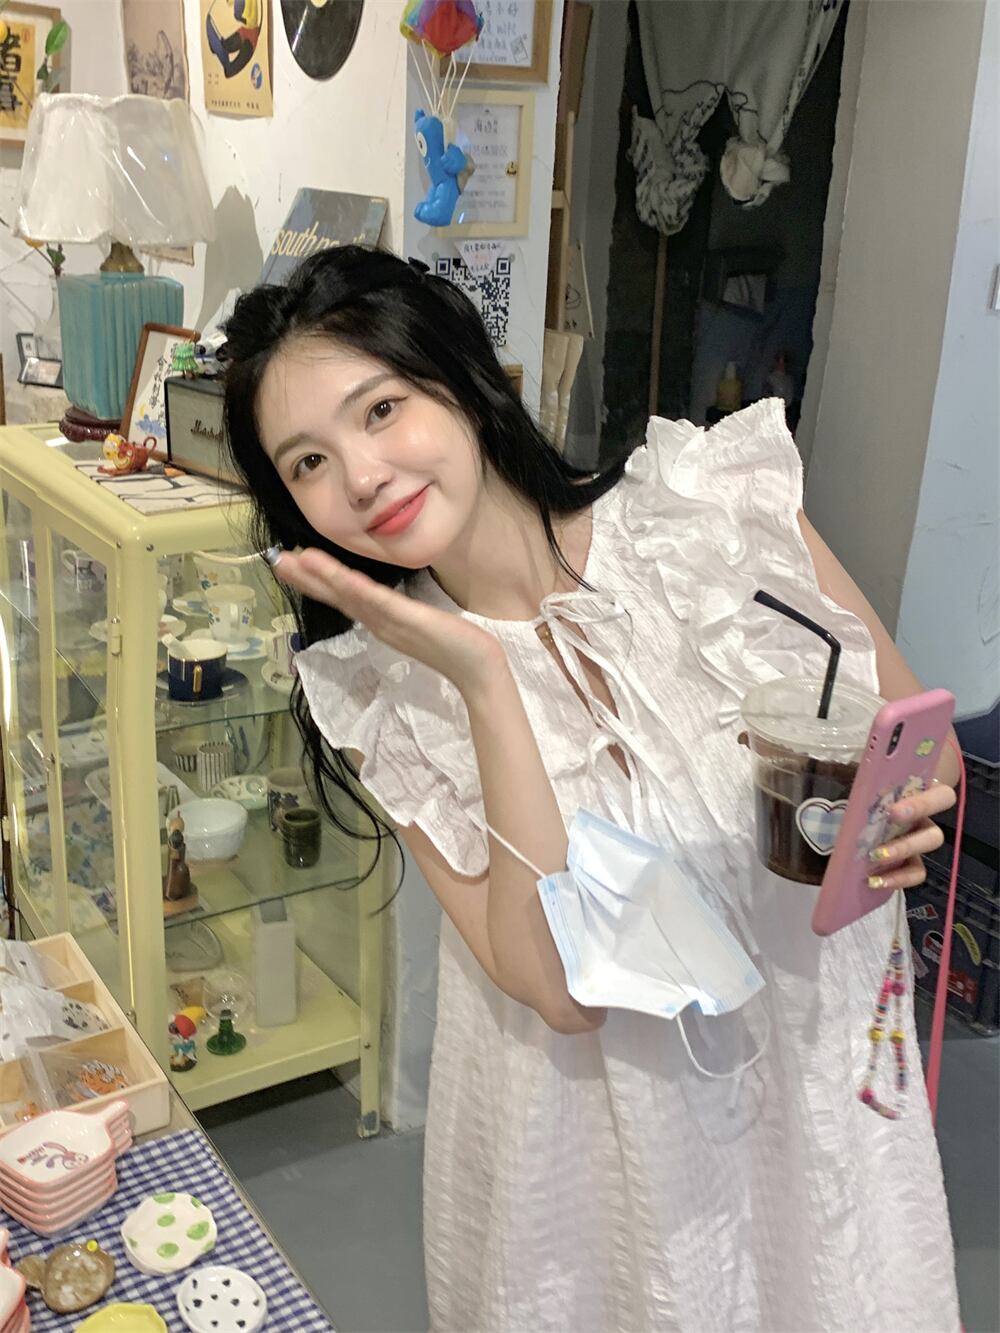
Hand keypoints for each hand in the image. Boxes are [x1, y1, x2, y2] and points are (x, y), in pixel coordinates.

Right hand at [273, 548, 506, 693]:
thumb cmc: (454, 645)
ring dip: (322, 579)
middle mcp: (379, 623)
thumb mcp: (419, 622)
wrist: (478, 669)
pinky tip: (342, 577)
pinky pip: (379, 603)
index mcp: (380, 620)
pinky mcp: (408, 621)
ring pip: (350, 597)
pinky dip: (358, 590)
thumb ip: (400, 612)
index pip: (343, 597)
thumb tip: (385, 600)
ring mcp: (391, 623)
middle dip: (307, 579)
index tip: (292, 564)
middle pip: (336, 597)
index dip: (317, 581)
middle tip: (277, 561)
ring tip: (295, 561)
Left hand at [866, 781, 956, 891]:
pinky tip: (874, 881)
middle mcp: (925, 820)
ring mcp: (919, 843)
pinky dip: (897, 879)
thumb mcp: (869, 786)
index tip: (894, 811)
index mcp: (921, 796)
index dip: (922, 804)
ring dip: (902, 852)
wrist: (865, 815)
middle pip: (936, 830)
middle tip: (885, 831)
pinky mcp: (911, 863)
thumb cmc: (871, 794)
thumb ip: (867, 782)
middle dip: (910, 839)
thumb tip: (841, 769)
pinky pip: (914, 873)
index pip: (940, 797)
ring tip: (875, 857)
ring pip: (926, 852)